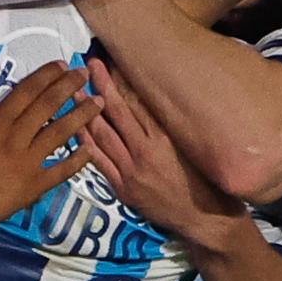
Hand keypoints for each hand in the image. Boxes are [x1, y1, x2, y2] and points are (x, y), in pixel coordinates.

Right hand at [0, 56, 101, 234]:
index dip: (46, 76)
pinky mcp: (32, 187)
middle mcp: (16, 139)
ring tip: (98, 103)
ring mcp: (27, 164)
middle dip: (69, 88)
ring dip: (80, 117)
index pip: (27, 91)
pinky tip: (91, 149)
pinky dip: (77, 161)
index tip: (62, 64)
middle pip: (48, 107)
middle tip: (85, 74)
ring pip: (59, 135)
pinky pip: (60, 172)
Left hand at [86, 58, 243, 246]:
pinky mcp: (124, 188)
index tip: (112, 62)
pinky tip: (77, 131)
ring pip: (103, 136)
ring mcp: (132, 171)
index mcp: (166, 137)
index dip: (122, 80)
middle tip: (89, 65)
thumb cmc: (204, 179)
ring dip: (86, 113)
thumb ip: (170, 125)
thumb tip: (153, 97)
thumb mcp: (191, 146)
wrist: (206, 218)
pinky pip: (100, 163)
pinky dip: (87, 146)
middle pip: (117, 112)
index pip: (138, 102)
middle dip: (101, 86)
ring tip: (74, 93)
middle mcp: (146, 150)